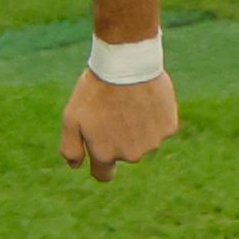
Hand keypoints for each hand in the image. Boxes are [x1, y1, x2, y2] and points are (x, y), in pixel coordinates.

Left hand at [61, 71, 177, 181]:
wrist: (126, 64)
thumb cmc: (95, 89)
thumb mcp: (72, 117)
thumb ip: (70, 147)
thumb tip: (75, 166)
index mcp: (105, 154)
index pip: (104, 174)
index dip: (100, 163)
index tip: (101, 145)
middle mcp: (131, 154)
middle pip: (125, 153)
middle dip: (119, 138)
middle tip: (114, 111)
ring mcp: (152, 142)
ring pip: (145, 140)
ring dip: (138, 128)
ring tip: (130, 102)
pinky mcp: (168, 127)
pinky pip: (160, 127)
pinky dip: (154, 117)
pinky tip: (146, 99)